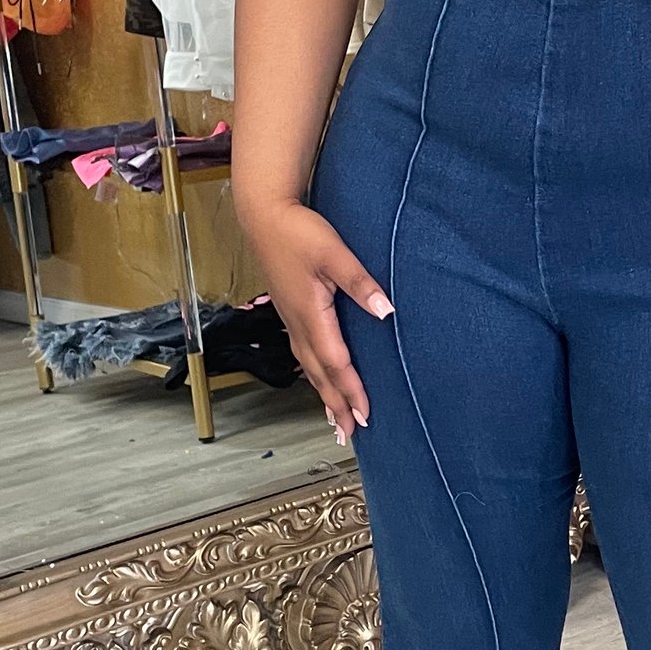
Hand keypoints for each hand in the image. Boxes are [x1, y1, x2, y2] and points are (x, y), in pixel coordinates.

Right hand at [245, 199, 391, 444]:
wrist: (264, 216)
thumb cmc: (298, 232)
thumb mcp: (334, 253)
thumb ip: (360, 283)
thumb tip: (385, 312)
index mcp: (311, 314)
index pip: (336, 362)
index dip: (351, 390)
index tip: (365, 415)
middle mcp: (298, 324)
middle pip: (319, 374)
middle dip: (335, 405)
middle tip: (349, 433)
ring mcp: (291, 320)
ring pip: (309, 367)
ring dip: (323, 394)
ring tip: (335, 420)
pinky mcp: (290, 313)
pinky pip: (304, 354)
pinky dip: (315, 374)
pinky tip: (320, 379)